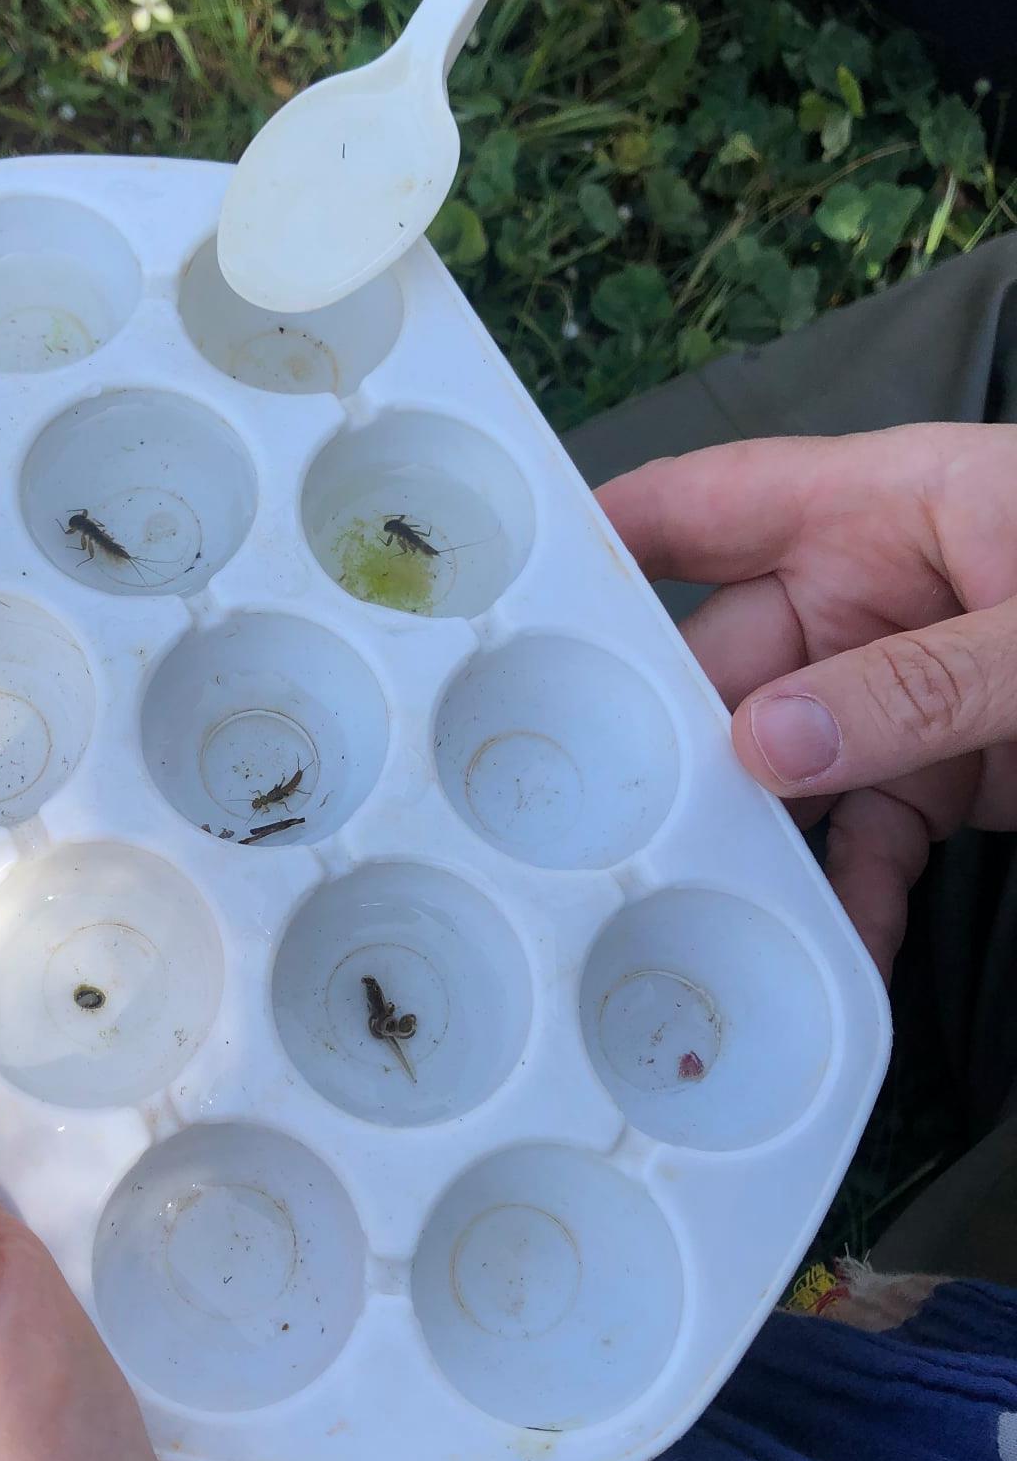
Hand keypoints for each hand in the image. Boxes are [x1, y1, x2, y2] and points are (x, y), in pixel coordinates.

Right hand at [600, 425, 1016, 977]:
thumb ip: (921, 687)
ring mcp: (916, 686)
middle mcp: (878, 589)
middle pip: (729, 663)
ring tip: (697, 922)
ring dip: (758, 846)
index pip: (703, 504)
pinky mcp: (963, 769)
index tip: (496, 601)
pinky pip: (879, 833)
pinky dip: (857, 894)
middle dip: (671, 746)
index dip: (597, 538)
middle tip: (591, 831)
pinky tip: (836, 958)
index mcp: (885, 502)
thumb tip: (767, 753)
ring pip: (793, 768)